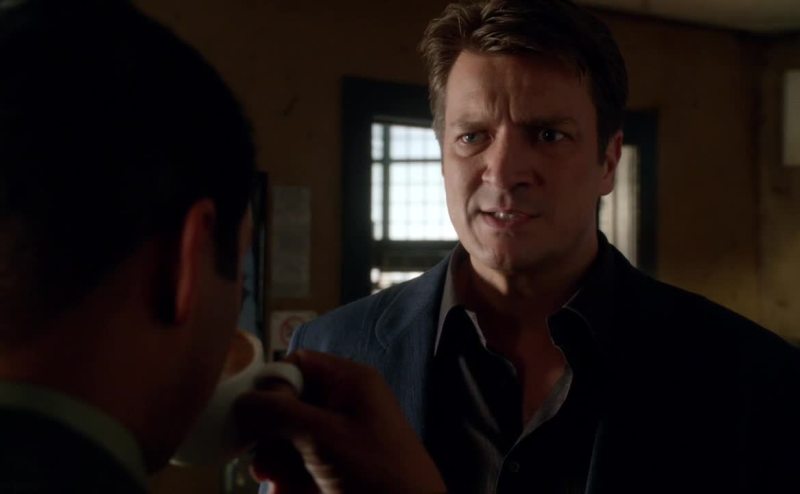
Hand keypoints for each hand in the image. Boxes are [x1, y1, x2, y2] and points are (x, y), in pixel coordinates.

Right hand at [233, 350, 445, 493]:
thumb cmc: (373, 468)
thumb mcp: (323, 435)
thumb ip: (278, 412)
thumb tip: (242, 400)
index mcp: (349, 382)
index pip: (299, 364)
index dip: (272, 384)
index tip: (251, 412)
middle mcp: (344, 403)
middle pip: (290, 404)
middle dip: (270, 432)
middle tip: (259, 458)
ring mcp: (342, 437)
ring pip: (292, 438)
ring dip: (276, 460)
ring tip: (273, 482)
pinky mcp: (339, 467)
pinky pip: (303, 464)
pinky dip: (289, 478)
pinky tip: (282, 492)